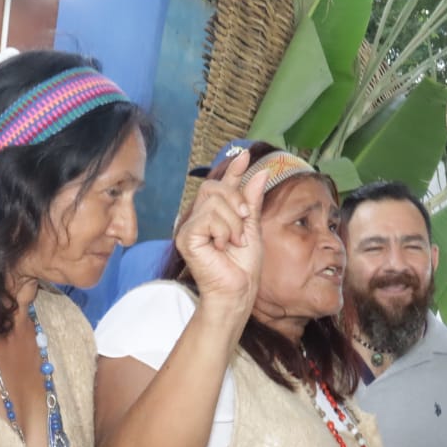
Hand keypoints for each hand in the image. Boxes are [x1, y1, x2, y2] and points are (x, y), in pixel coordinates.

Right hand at [176, 151, 270, 315]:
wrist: (237, 290)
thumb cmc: (243, 267)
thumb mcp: (252, 228)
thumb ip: (251, 201)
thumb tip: (260, 172)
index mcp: (215, 215)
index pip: (222, 185)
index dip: (233, 170)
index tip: (244, 155)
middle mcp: (198, 217)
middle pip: (213, 187)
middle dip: (236, 201)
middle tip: (244, 224)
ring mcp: (190, 226)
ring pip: (214, 203)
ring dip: (233, 223)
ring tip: (233, 243)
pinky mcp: (186, 237)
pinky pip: (208, 218)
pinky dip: (223, 231)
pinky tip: (221, 247)